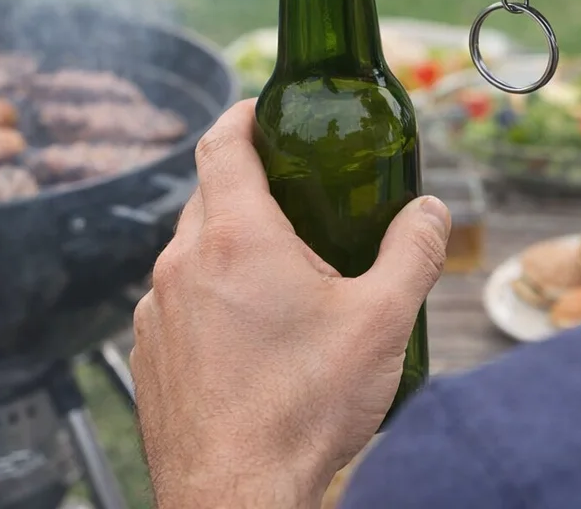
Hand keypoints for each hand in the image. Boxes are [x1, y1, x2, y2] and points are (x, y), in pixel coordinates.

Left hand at [130, 100, 449, 508]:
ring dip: (230, 240)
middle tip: (298, 194)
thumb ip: (414, 252)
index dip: (243, 116)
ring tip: (282, 268)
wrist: (237, 500)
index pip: (222, 144)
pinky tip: (250, 327)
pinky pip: (177, 295)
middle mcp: (183, 264)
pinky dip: (209, 288)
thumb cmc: (303, 409)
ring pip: (191, 246)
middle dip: (250, 181)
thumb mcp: (383, 321)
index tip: (263, 111)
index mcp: (236, 238)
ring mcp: (156, 312)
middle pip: (210, 193)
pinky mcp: (148, 353)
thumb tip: (431, 211)